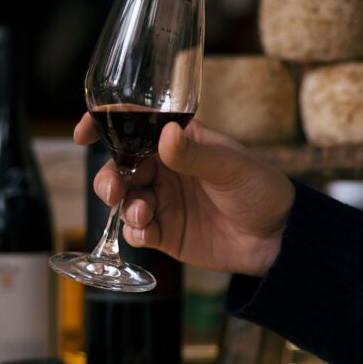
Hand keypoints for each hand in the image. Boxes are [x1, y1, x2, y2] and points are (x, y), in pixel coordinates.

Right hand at [75, 114, 294, 276]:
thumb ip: (194, 154)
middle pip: (120, 165)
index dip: (105, 125)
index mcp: (179, 141)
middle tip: (114, 189)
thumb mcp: (231, 167)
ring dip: (123, 204)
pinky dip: (134, 231)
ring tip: (141, 213)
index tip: (84, 132)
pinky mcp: (165, 233)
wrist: (279, 238)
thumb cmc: (260, 189)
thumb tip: (165, 134)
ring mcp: (163, 201)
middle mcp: (165, 168)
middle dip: (109, 176)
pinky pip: (136, 230)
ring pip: (123, 198)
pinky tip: (147, 231)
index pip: (135, 125)